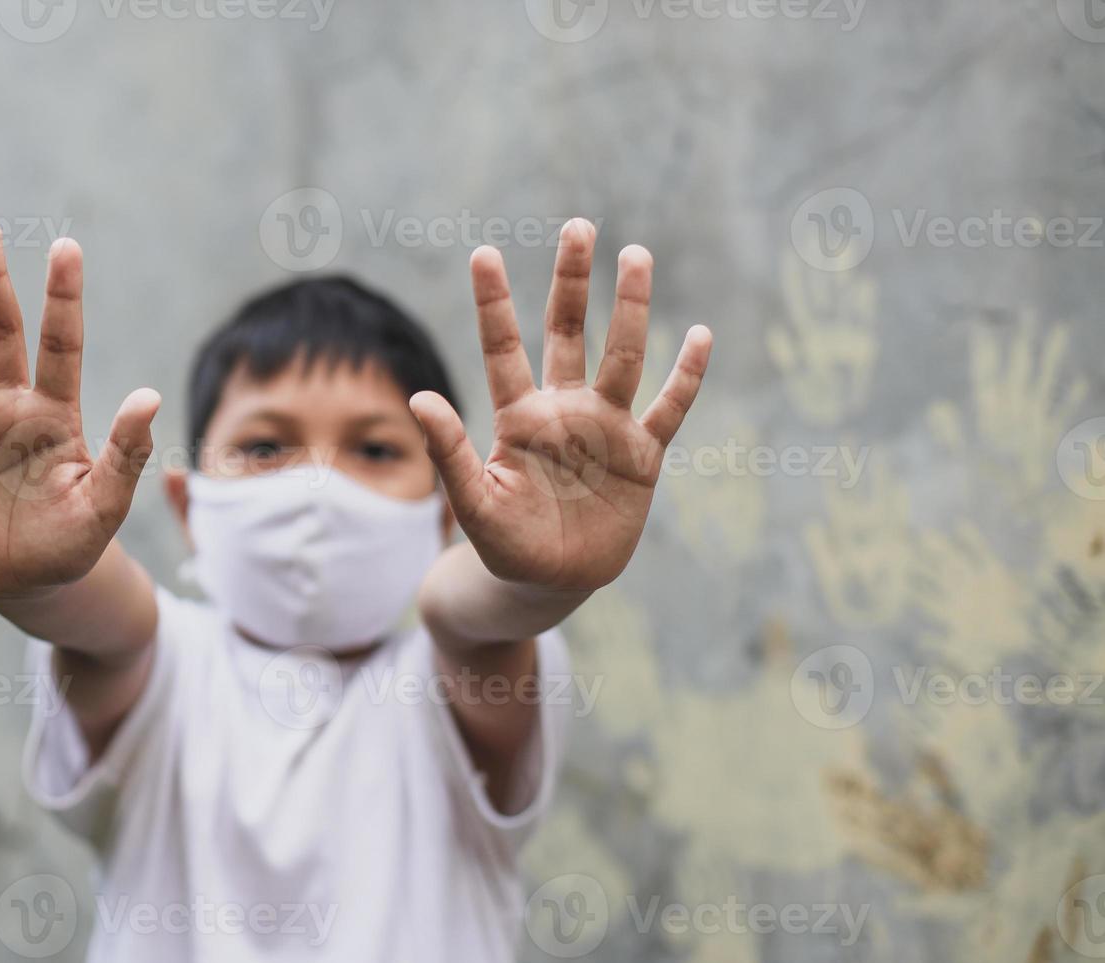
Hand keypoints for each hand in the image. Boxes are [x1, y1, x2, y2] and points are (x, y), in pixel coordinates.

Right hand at [0, 219, 158, 596]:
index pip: (62, 343)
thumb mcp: (105, 504)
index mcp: (56, 414)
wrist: (27, 582)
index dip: (63, 297)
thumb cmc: (73, 542)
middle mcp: (9, 407)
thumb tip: (149, 396)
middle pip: (0, 332)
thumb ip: (126, 454)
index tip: (67, 247)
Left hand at [408, 219, 710, 591]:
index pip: (504, 348)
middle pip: (569, 332)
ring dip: (630, 308)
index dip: (494, 303)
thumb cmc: (505, 543)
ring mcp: (605, 428)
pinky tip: (699, 335)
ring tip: (634, 255)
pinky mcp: (641, 456)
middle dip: (572, 281)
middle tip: (578, 226)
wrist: (551, 582)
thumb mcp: (473, 501)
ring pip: (622, 357)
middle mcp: (564, 409)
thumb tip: (418, 399)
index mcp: (519, 416)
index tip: (482, 253)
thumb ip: (450, 452)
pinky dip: (686, 376)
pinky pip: (668, 409)